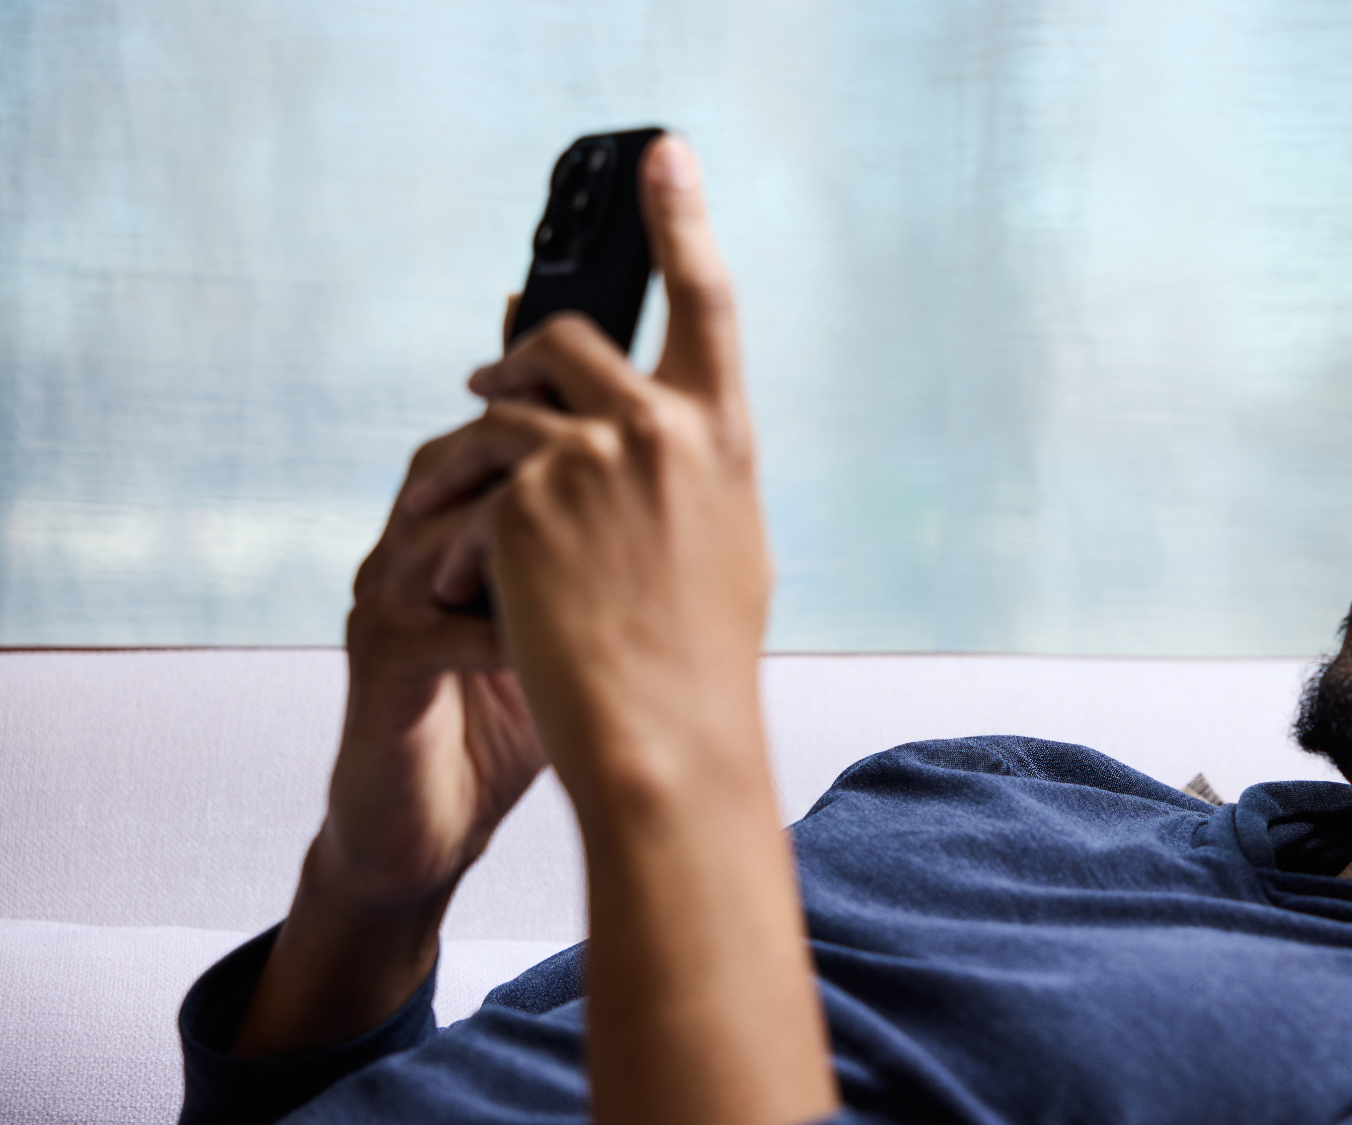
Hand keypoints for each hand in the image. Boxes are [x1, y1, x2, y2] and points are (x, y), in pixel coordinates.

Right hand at [230, 301, 553, 1058]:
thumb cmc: (511, 724)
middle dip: (539, 445)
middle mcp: (415, 544)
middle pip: (464, 454)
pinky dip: (505, 626)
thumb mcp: (574, 626)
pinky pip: (438, 621)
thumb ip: (613, 561)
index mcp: (463, 525)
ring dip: (523, 529)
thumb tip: (704, 501)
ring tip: (593, 532)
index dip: (553, 398)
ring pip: (444, 523)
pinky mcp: (380, 662)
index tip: (624, 368)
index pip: (503, 436)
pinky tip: (557, 634)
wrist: (425, 833)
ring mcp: (388, 598)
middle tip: (615, 439)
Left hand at [412, 137, 768, 810]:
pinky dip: (461, 515)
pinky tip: (469, 577)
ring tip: (465, 490)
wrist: (663, 742)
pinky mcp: (525, 500)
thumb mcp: (723, 545)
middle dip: (526, 355)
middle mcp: (664, 429)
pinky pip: (471, 475)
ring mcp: (592, 458)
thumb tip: (654, 426)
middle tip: (495, 378)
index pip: (707, 298)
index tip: (665, 157)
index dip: (683, 218)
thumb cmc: (699, 663)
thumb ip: (689, 468)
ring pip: (507, 400)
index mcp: (725, 437)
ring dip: (480, 432)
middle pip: (572, 335)